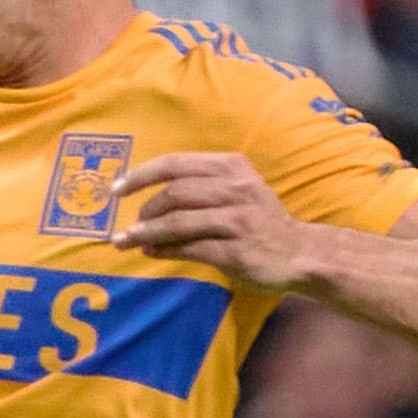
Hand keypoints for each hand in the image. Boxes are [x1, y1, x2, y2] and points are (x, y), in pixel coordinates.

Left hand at [114, 151, 316, 287]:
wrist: (301, 253)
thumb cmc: (260, 221)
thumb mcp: (237, 190)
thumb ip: (200, 187)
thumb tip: (149, 202)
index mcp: (232, 167)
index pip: (176, 163)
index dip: (141, 175)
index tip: (117, 189)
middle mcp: (236, 188)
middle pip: (175, 192)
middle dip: (145, 209)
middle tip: (130, 226)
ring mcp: (239, 219)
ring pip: (180, 221)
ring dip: (148, 232)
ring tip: (128, 241)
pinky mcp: (238, 249)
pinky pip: (191, 247)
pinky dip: (166, 250)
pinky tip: (152, 252)